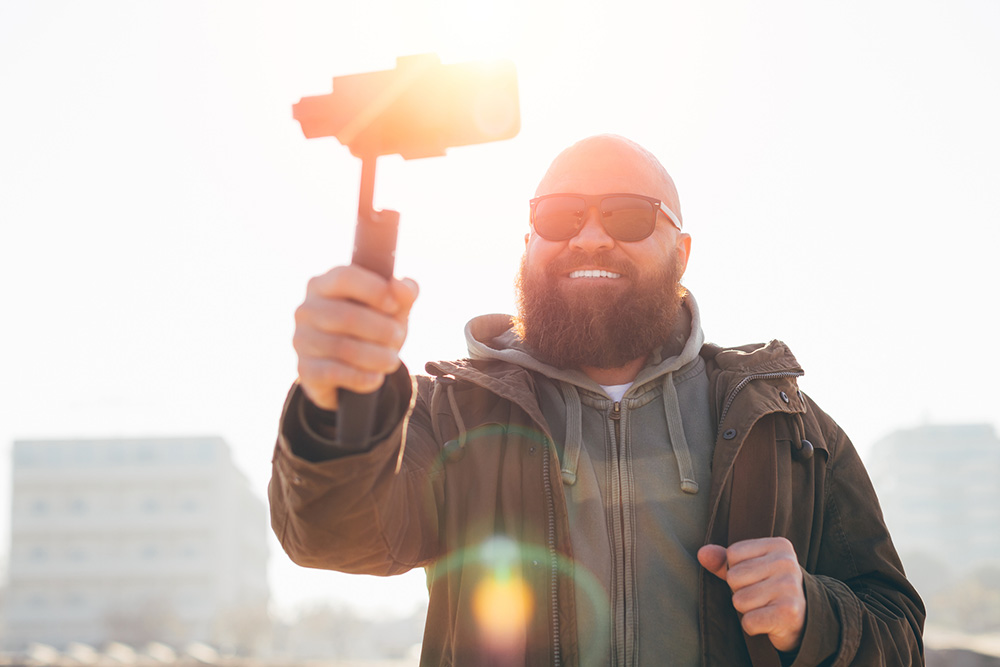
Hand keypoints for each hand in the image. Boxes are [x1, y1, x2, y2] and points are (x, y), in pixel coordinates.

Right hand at [293, 265, 418, 410]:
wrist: (351, 369)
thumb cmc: (372, 327)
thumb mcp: (392, 309)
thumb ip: (403, 294)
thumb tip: (400, 286)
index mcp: (324, 284)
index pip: (344, 277)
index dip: (373, 290)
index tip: (394, 305)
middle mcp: (306, 309)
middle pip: (346, 316)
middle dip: (381, 329)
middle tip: (398, 337)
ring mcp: (302, 339)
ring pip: (342, 347)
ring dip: (376, 356)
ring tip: (392, 360)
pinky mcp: (304, 369)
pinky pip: (333, 373)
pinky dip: (361, 377)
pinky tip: (376, 378)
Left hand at [697, 537, 805, 652]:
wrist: (805, 620)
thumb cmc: (770, 589)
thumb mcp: (750, 568)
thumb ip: (724, 560)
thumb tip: (702, 553)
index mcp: (779, 546)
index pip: (733, 554)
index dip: (737, 570)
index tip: (758, 578)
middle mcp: (786, 563)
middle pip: (733, 577)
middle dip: (741, 591)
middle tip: (762, 596)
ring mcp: (789, 588)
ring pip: (739, 600)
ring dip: (747, 609)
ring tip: (765, 607)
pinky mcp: (788, 613)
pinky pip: (748, 621)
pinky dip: (752, 626)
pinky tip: (768, 622)